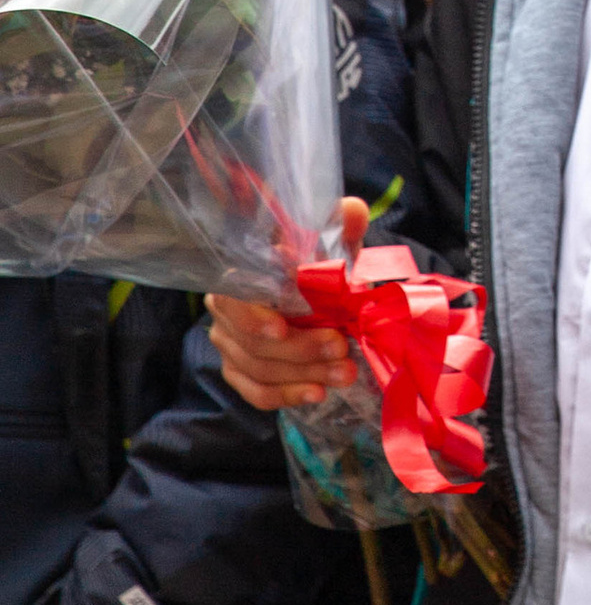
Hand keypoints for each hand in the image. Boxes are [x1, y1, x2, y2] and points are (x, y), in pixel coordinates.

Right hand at [207, 192, 368, 410]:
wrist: (319, 299)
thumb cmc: (319, 269)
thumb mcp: (332, 248)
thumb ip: (340, 229)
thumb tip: (352, 210)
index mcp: (237, 276)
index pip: (232, 300)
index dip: (253, 317)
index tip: (282, 327)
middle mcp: (224, 312)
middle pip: (250, 341)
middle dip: (299, 348)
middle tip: (340, 347)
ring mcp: (230, 346)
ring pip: (259, 368)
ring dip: (304, 373)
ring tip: (344, 372)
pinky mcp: (240, 373)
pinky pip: (257, 392)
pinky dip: (287, 395)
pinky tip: (317, 393)